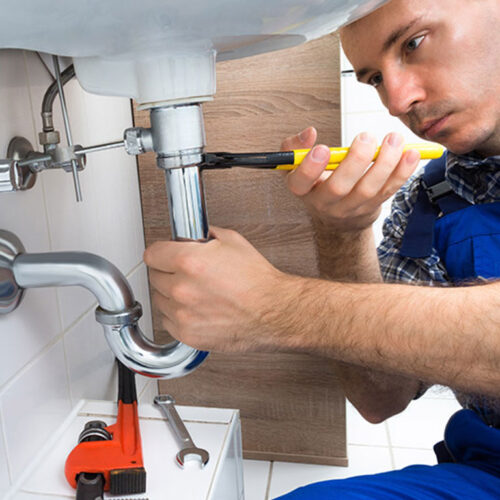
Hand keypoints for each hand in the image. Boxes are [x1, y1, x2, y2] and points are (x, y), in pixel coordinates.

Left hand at [143, 227, 291, 352]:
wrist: (273, 312)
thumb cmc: (257, 281)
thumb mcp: (232, 241)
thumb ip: (205, 235)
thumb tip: (194, 235)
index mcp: (188, 261)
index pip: (152, 254)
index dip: (161, 252)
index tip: (164, 255)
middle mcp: (181, 288)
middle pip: (154, 277)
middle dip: (167, 272)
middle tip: (186, 273)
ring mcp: (182, 313)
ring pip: (160, 300)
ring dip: (171, 295)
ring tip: (195, 292)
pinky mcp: (188, 334)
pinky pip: (168, 322)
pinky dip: (178, 315)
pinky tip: (196, 309)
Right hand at [281, 127, 420, 230]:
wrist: (337, 218)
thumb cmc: (317, 183)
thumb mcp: (297, 167)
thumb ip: (295, 147)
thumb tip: (309, 133)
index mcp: (302, 189)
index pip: (300, 182)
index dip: (310, 168)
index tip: (323, 149)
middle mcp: (324, 202)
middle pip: (338, 188)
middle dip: (355, 161)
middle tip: (366, 137)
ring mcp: (350, 207)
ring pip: (368, 190)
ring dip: (385, 163)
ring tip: (394, 139)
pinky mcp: (372, 206)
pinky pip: (389, 190)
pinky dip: (402, 172)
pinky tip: (411, 154)